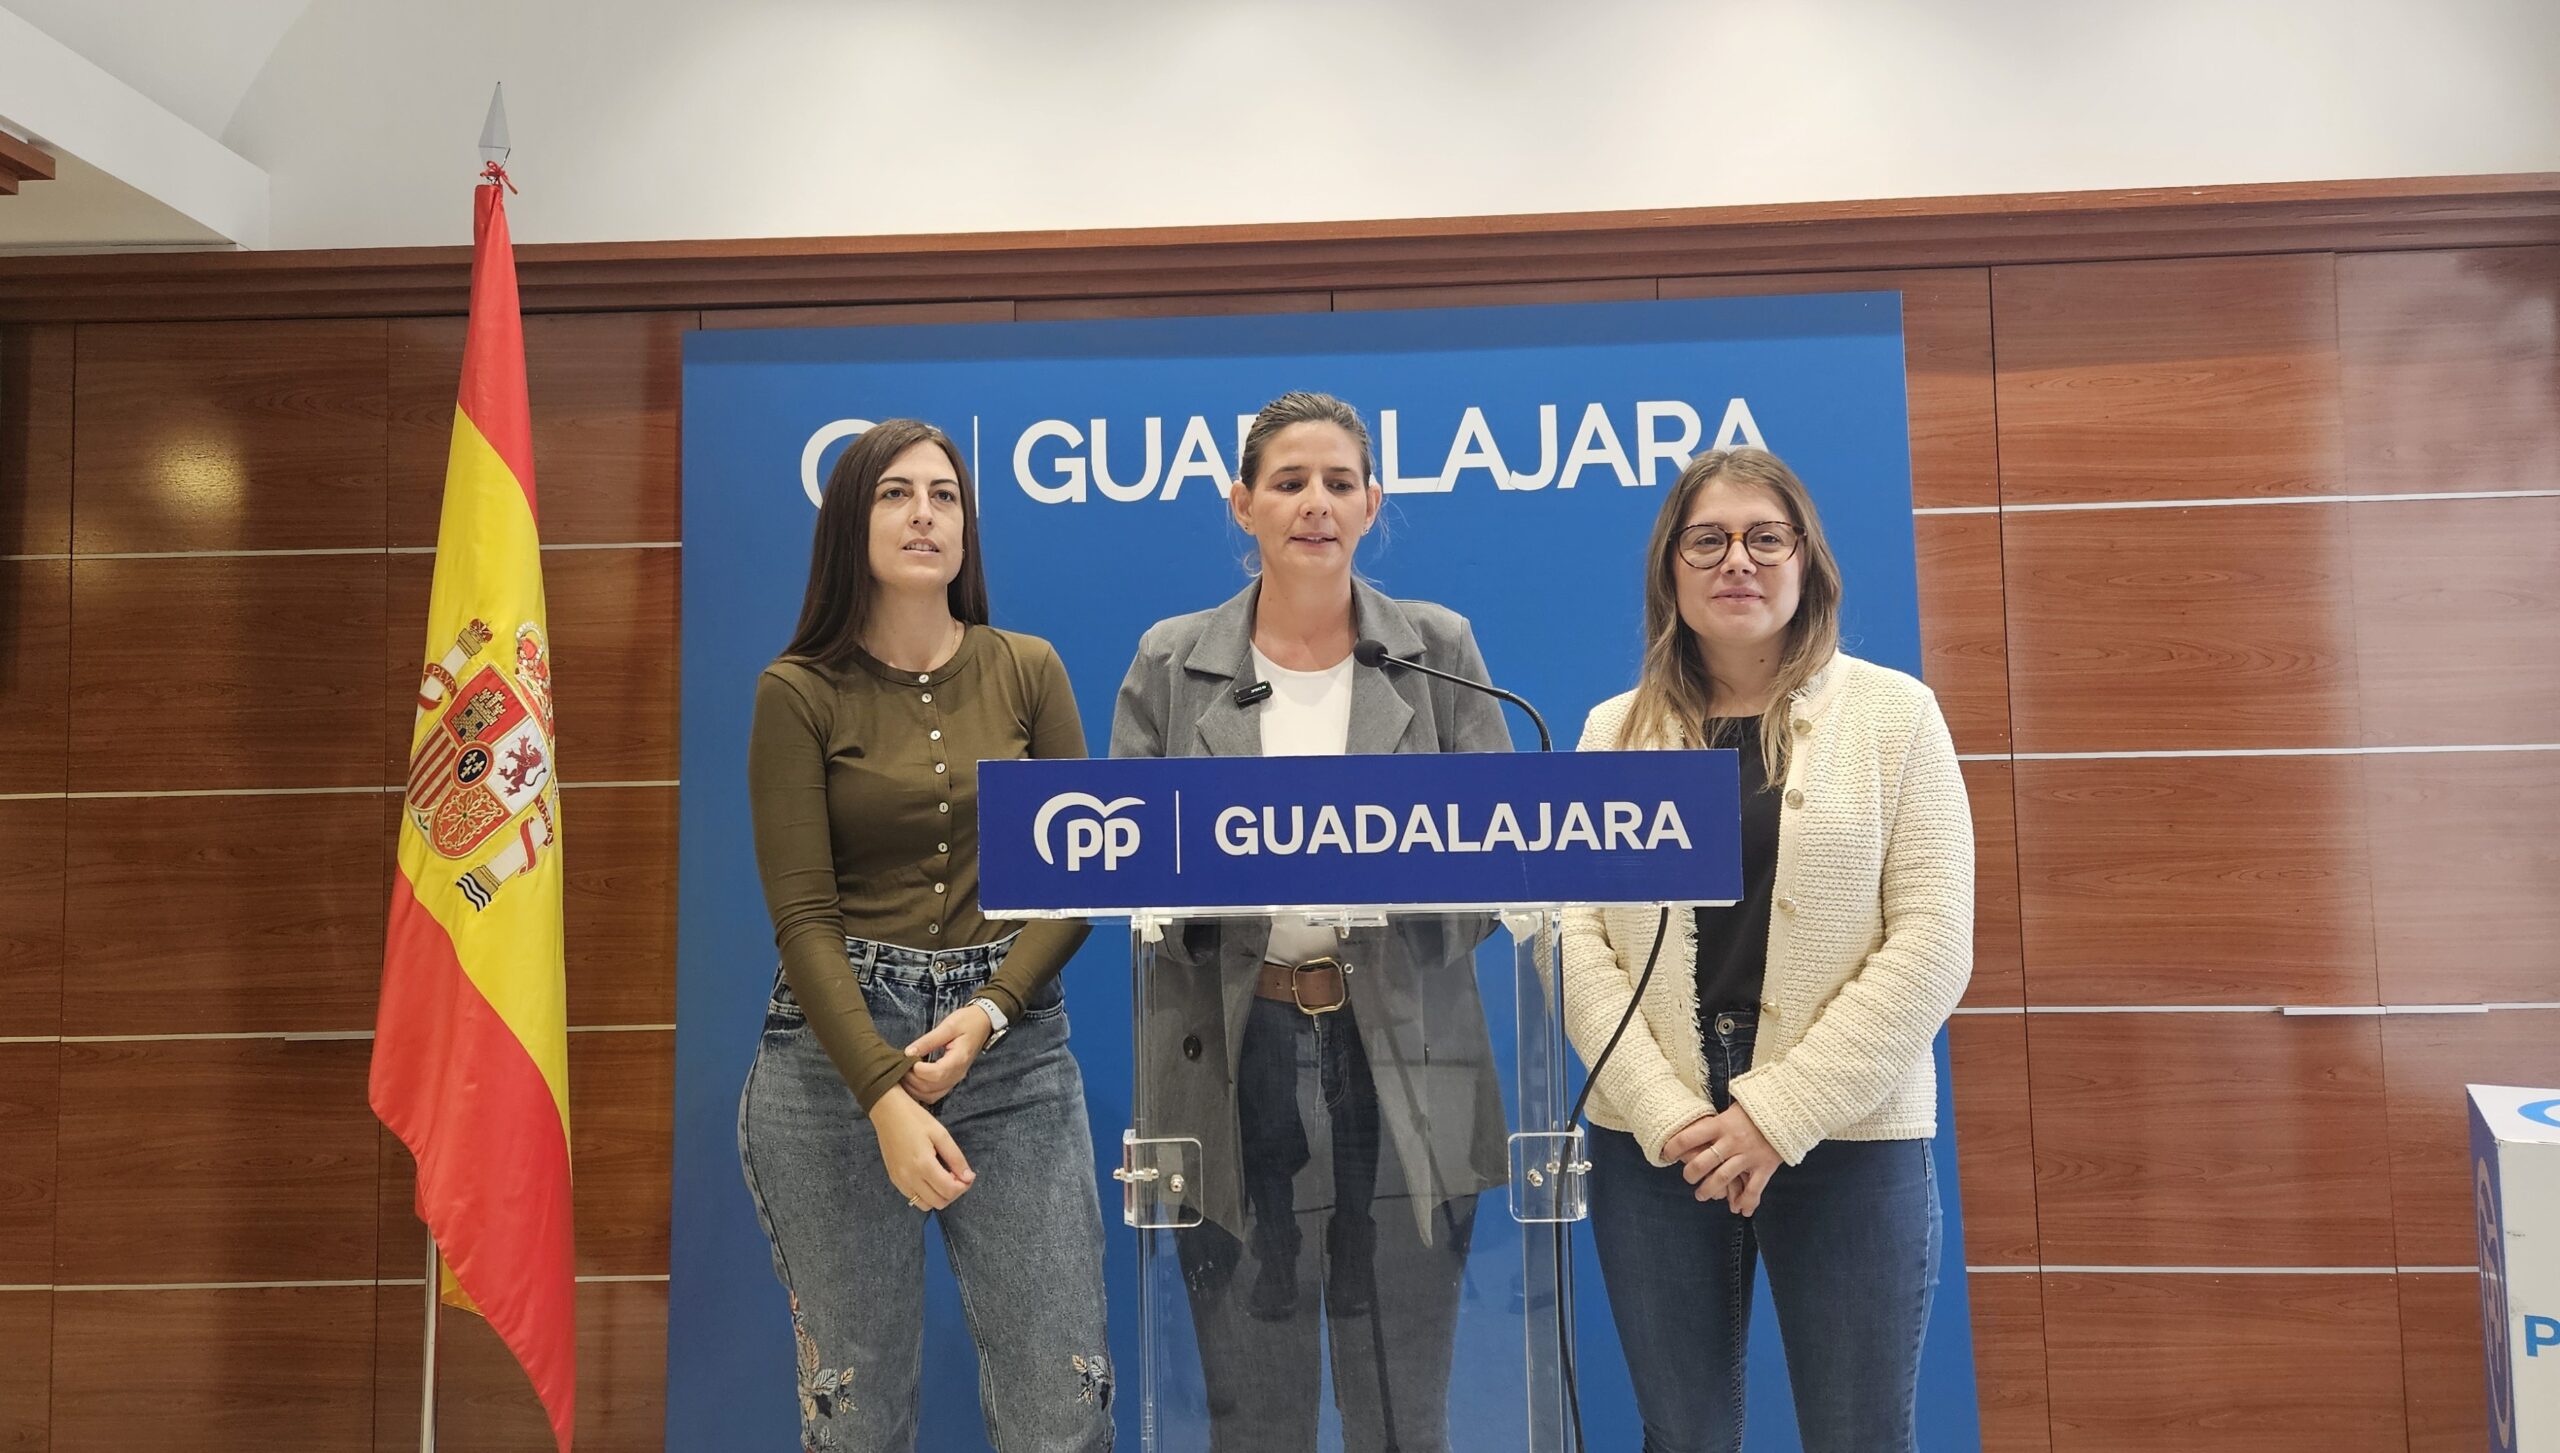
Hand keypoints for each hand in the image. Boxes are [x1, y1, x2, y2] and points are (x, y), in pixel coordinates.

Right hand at [871, 1085, 974, 1210]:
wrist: (887, 1112)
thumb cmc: (916, 1119)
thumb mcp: (941, 1134)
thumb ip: (956, 1158)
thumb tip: (968, 1178)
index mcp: (923, 1165)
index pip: (949, 1191)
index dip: (964, 1186)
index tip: (967, 1175)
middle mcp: (910, 1178)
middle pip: (939, 1202)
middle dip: (953, 1193)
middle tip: (957, 1176)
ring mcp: (900, 1181)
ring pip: (926, 1204)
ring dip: (939, 1196)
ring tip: (943, 1177)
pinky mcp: (894, 1180)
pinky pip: (913, 1198)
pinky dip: (926, 1194)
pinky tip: (930, 1178)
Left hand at [899, 1004, 994, 1105]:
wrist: (983, 1024)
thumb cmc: (967, 1022)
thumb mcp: (948, 1026)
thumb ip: (928, 1040)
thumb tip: (908, 1053)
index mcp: (959, 1059)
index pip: (937, 1074)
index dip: (918, 1070)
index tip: (908, 1059)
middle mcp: (958, 1074)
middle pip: (931, 1087)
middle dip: (912, 1079)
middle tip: (901, 1065)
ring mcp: (954, 1079)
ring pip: (931, 1095)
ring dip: (914, 1088)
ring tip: (904, 1072)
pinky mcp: (950, 1081)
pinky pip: (933, 1094)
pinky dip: (920, 1091)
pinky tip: (911, 1079)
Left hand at [1678, 1102, 1781, 1215]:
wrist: (1787, 1109)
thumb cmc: (1755, 1109)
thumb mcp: (1730, 1110)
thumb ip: (1714, 1123)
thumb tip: (1694, 1130)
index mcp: (1721, 1125)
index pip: (1690, 1137)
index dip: (1674, 1147)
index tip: (1667, 1154)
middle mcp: (1732, 1141)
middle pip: (1703, 1163)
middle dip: (1691, 1174)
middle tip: (1688, 1178)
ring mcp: (1748, 1155)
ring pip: (1723, 1178)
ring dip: (1710, 1190)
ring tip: (1702, 1195)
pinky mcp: (1765, 1166)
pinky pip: (1753, 1189)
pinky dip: (1746, 1202)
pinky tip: (1740, 1210)